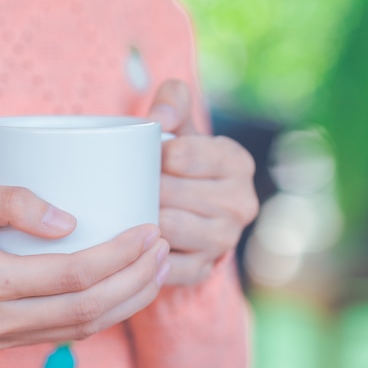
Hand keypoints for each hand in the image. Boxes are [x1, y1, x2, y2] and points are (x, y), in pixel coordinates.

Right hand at [0, 182, 168, 348]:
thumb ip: (14, 201)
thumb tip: (70, 222)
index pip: (73, 275)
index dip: (120, 255)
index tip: (149, 230)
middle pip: (89, 307)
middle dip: (137, 278)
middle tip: (164, 247)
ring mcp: (8, 335)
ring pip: (86, 327)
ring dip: (132, 299)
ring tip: (161, 267)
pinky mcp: (16, 339)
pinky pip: (74, 332)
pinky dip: (111, 312)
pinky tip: (133, 289)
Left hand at [147, 80, 258, 284]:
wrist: (195, 210)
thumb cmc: (182, 161)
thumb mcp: (184, 126)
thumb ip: (174, 100)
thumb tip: (159, 118)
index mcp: (237, 162)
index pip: (182, 155)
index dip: (153, 156)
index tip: (145, 158)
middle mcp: (241, 203)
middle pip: (171, 194)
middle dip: (143, 189)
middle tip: (126, 185)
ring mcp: (225, 240)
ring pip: (168, 228)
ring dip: (142, 219)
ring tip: (129, 209)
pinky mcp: (205, 268)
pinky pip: (167, 264)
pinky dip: (146, 252)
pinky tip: (137, 240)